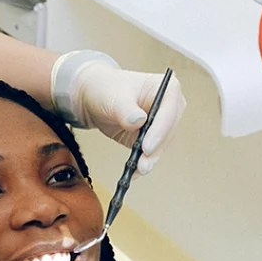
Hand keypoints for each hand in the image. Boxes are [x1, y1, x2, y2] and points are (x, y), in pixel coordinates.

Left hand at [53, 51, 186, 175]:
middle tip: (143, 164)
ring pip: (161, 146)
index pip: (168, 111)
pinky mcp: (151, 138)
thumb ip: (126, 109)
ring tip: (138, 170)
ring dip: (150, 159)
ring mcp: (161, 124)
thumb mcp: (114, 97)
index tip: (147, 146)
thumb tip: (138, 121)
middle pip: (168, 132)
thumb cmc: (106, 88)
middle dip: (155, 150)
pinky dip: (142, 163)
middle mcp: (168, 106)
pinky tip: (134, 172)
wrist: (92, 97)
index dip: (159, 130)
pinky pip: (150, 153)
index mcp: (166, 88)